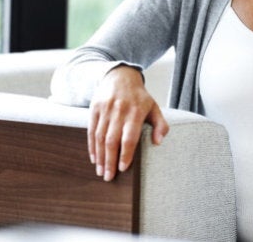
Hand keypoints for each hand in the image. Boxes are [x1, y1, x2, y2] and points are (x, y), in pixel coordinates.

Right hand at [88, 65, 168, 181]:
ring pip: (100, 137)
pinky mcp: (94, 109)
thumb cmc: (140, 97)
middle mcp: (119, 111)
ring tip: (101, 171)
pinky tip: (94, 158)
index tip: (123, 169)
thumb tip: (159, 142)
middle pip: (112, 140)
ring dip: (100, 156)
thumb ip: (161, 125)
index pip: (129, 137)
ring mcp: (105, 109)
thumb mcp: (155, 108)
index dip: (126, 154)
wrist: (120, 76)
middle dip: (110, 160)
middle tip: (108, 177)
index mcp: (136, 112)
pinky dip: (91, 146)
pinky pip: (91, 130)